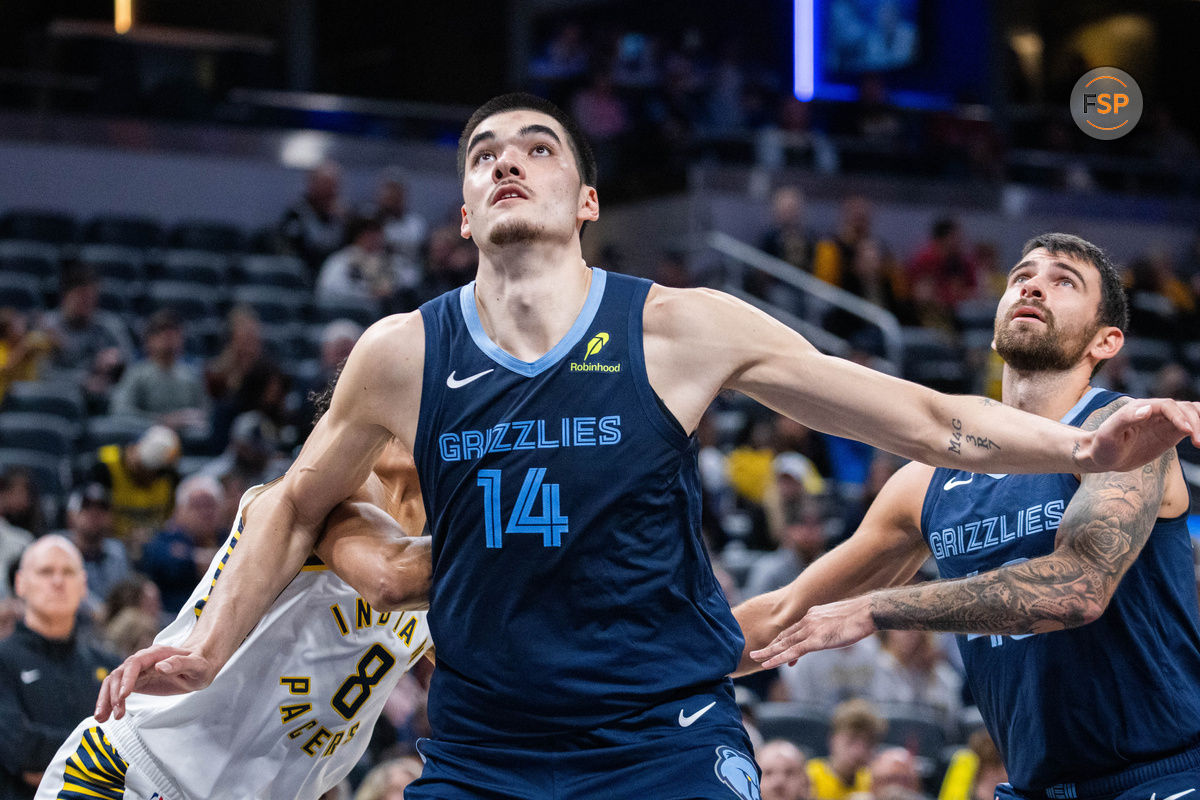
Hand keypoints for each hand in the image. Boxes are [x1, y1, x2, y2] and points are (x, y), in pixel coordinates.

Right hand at [94, 644, 219, 720]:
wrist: (199, 666)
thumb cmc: (200, 664)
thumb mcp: (197, 665)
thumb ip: (180, 663)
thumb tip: (161, 666)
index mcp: (156, 654)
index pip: (135, 663)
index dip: (127, 679)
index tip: (124, 695)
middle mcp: (143, 661)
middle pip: (119, 674)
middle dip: (113, 694)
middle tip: (117, 714)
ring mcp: (138, 672)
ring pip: (114, 683)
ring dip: (106, 700)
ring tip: (102, 718)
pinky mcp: (137, 682)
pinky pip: (118, 691)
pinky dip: (109, 703)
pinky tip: (104, 716)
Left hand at [750, 594, 875, 669]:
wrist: (869, 611)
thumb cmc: (862, 617)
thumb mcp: (841, 621)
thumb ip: (831, 628)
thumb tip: (830, 636)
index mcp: (814, 614)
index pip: (795, 630)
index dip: (785, 642)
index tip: (777, 651)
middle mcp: (808, 619)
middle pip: (785, 636)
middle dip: (770, 645)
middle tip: (757, 652)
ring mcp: (810, 629)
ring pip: (784, 644)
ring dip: (768, 652)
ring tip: (755, 657)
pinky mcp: (815, 640)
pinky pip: (792, 651)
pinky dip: (777, 658)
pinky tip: (768, 664)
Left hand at [1080, 399, 1199, 472]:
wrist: (1103, 457)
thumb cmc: (1103, 445)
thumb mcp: (1109, 434)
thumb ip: (1125, 419)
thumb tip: (1147, 409)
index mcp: (1140, 408)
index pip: (1168, 406)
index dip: (1179, 416)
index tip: (1187, 432)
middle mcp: (1155, 411)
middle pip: (1184, 408)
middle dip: (1195, 422)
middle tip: (1198, 443)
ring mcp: (1164, 422)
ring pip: (1191, 414)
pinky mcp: (1169, 433)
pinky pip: (1190, 426)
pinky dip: (1199, 427)